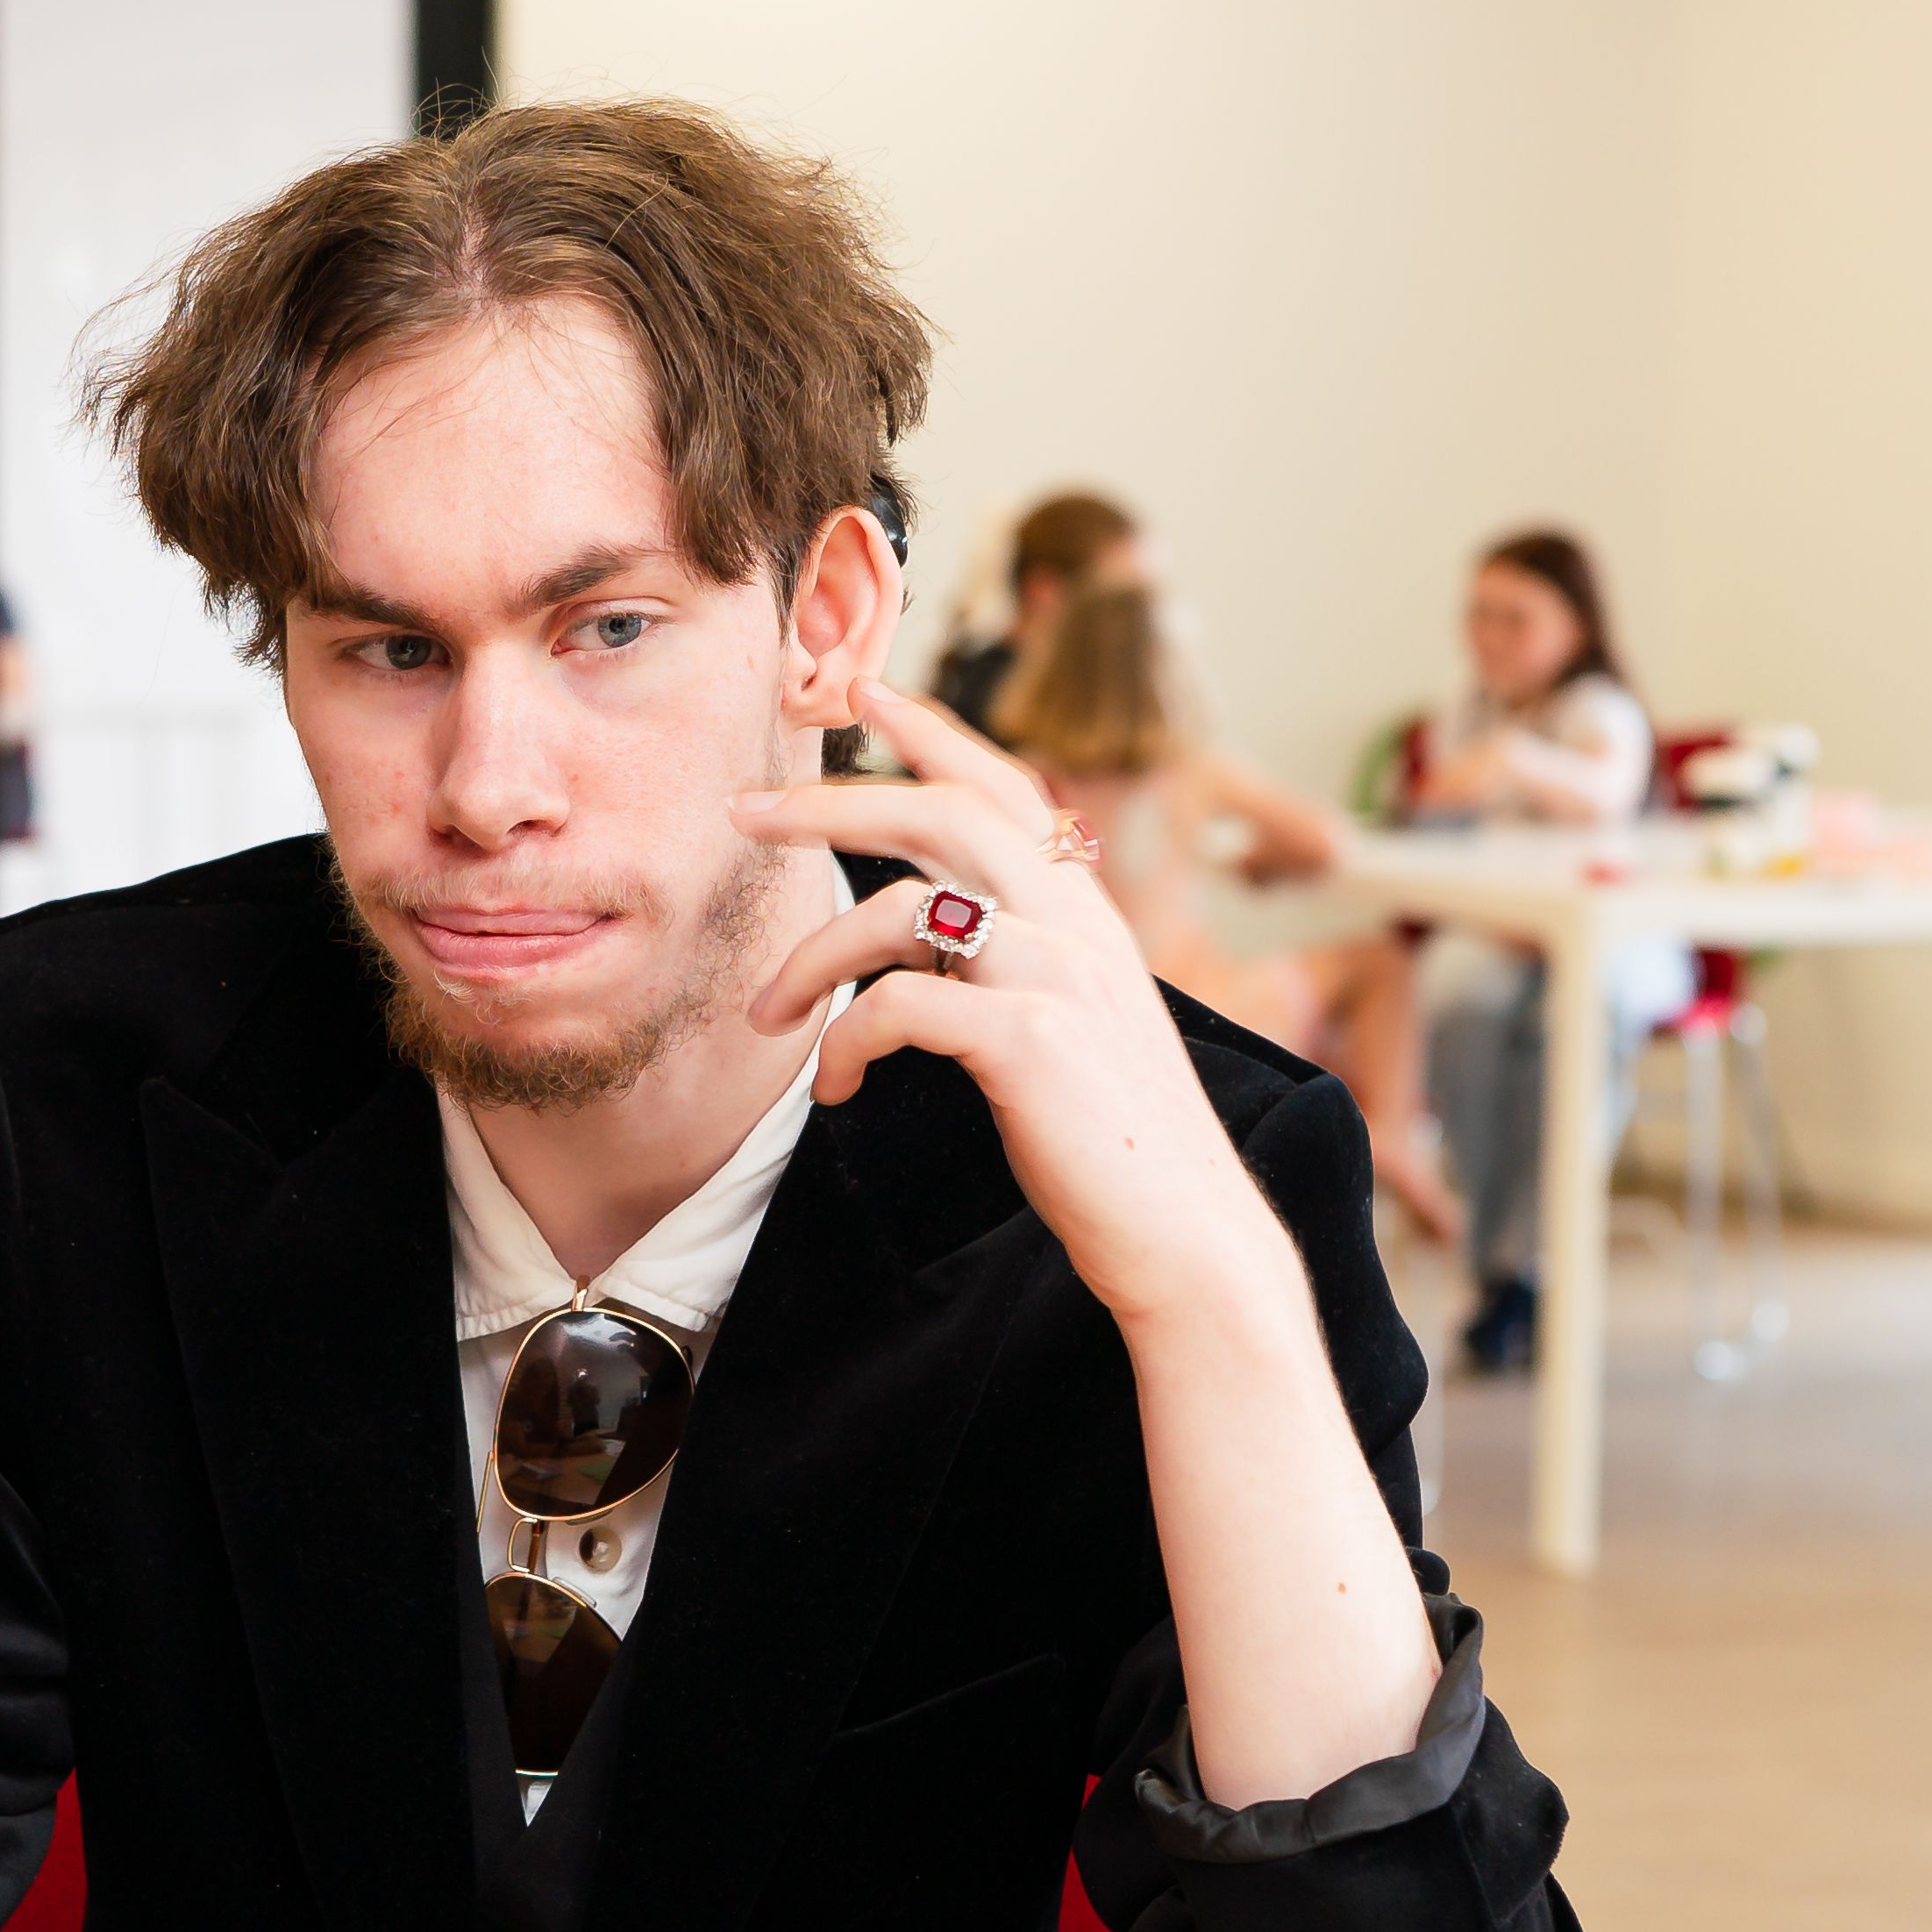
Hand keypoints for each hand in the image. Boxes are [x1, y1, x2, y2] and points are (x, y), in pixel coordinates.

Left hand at [736, 679, 1300, 1331]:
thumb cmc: (1115, 1146)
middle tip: (744, 808)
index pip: (1006, 790)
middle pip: (942, 814)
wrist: (1188, 1238)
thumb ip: (1017, 963)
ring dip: (808, 958)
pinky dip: (844, 1040)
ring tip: (762, 1014)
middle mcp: (1078, 926)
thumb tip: (931, 928)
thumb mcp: (1073, 1026)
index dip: (934, 733)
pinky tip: (832, 1085)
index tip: (865, 693)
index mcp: (1087, 916)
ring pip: (900, 908)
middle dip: (831, 799)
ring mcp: (1058, 975)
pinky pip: (898, 1005)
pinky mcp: (1031, 1038)